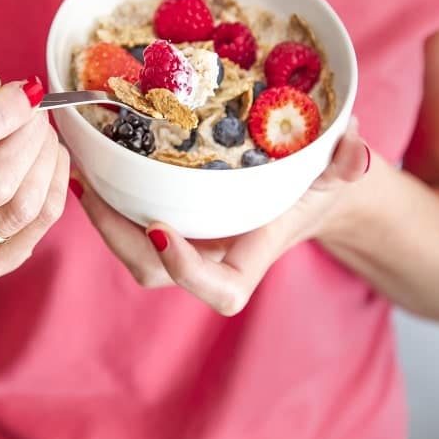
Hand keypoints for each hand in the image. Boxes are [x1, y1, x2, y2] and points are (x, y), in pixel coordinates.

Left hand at [74, 120, 369, 314]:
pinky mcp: (167, 223)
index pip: (218, 289)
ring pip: (132, 250)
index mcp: (248, 258)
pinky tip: (89, 166)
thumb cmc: (313, 189)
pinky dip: (107, 201)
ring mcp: (184, 244)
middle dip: (118, 238)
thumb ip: (346, 168)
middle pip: (153, 271)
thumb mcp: (331, 176)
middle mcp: (209, 258)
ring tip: (81, 176)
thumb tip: (357, 149)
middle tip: (94, 192)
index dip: (186, 269)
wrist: (296, 190)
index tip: (160, 227)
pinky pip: (129, 224)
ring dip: (103, 219)